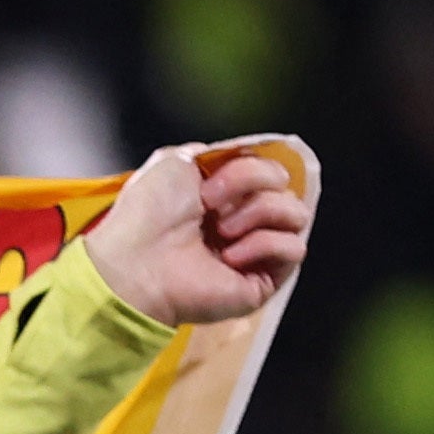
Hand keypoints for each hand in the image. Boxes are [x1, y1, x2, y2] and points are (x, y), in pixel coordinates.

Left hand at [85, 145, 310, 326]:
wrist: (137, 263)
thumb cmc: (146, 217)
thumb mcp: (177, 160)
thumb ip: (214, 151)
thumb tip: (238, 154)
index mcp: (222, 197)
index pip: (268, 168)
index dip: (249, 167)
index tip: (210, 180)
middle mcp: (240, 223)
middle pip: (284, 185)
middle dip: (251, 184)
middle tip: (209, 205)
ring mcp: (253, 253)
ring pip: (296, 214)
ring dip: (260, 212)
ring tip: (222, 231)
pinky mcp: (262, 282)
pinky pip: (294, 249)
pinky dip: (265, 245)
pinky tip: (231, 257)